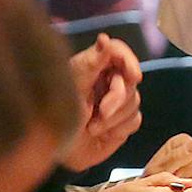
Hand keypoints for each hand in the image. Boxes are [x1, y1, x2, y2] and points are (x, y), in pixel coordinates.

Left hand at [62, 38, 144, 170]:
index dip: (129, 60)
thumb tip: (105, 39)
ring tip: (92, 126)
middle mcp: (107, 81)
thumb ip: (91, 63)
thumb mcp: (73, 88)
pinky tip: (101, 133)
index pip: (118, 51)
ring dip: (114, 118)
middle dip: (116, 98)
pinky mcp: (123, 123)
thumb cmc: (57, 116)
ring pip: (135, 101)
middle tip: (100, 112)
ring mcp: (117, 102)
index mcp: (92, 66)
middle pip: (130, 79)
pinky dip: (119, 128)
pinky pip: (135, 120)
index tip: (133, 77)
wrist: (57, 152)